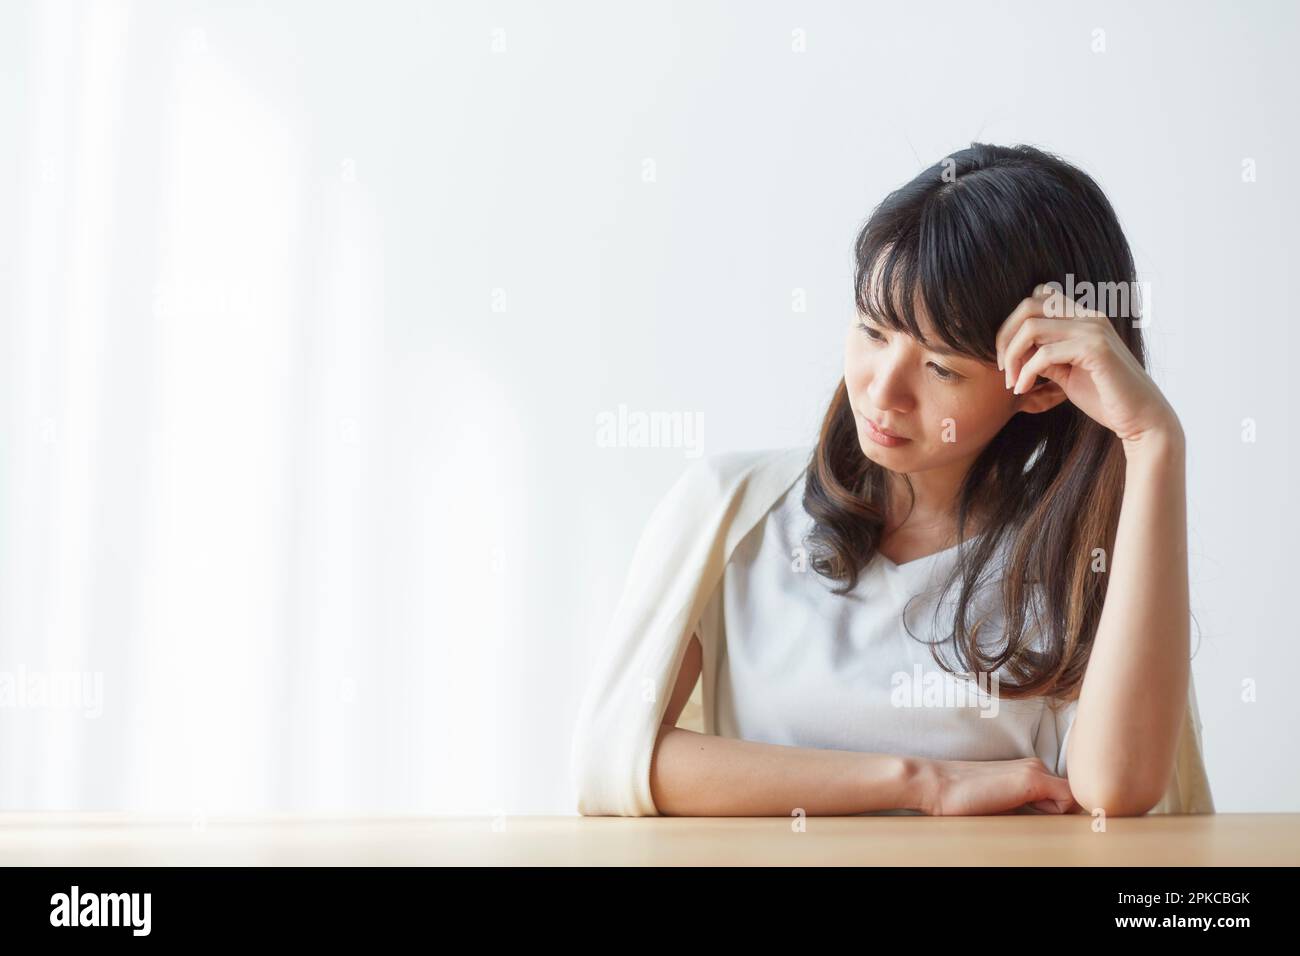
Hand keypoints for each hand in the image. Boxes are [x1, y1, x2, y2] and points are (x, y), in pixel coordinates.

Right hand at [918, 756, 1081, 815]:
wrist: (937, 785)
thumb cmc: (964, 799)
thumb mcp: (1002, 802)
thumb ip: (1026, 806)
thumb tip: (1049, 826)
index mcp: (1029, 769)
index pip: (1064, 794)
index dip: (1062, 813)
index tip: (1051, 823)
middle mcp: (1036, 765)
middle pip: (1071, 797)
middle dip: (1063, 815)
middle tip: (1036, 823)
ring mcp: (1035, 770)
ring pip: (1073, 798)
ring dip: (1059, 815)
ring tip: (1027, 819)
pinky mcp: (1032, 780)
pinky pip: (1070, 799)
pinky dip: (1063, 814)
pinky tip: (1033, 816)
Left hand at [996, 284, 1181, 448]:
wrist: (1140, 418)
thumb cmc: (1104, 397)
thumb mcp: (1065, 371)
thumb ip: (1044, 355)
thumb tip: (1013, 349)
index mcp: (1084, 317)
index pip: (1038, 298)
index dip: (1013, 324)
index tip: (1007, 356)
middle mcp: (1089, 316)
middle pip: (1028, 306)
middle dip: (1005, 337)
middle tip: (1002, 368)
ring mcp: (1093, 329)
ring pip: (1031, 327)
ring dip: (1012, 356)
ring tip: (1011, 382)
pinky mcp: (1095, 349)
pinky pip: (1044, 354)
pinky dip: (1025, 373)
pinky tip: (1022, 390)